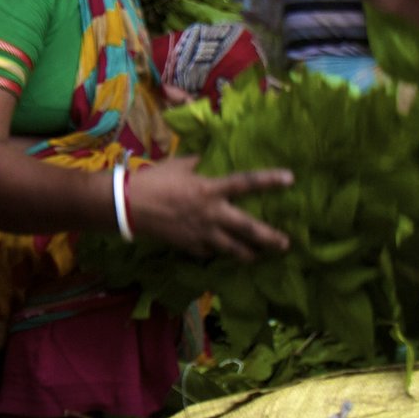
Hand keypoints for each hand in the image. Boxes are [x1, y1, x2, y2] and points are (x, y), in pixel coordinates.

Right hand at [125, 159, 292, 261]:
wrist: (128, 205)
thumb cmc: (153, 180)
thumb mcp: (179, 165)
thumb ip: (198, 164)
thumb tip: (208, 160)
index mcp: (210, 188)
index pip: (246, 182)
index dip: (270, 180)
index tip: (290, 179)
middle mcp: (211, 213)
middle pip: (247, 228)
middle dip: (268, 237)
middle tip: (285, 244)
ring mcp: (201, 233)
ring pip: (231, 249)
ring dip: (248, 254)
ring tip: (258, 257)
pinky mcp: (189, 246)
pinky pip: (208, 252)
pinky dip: (215, 253)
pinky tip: (218, 253)